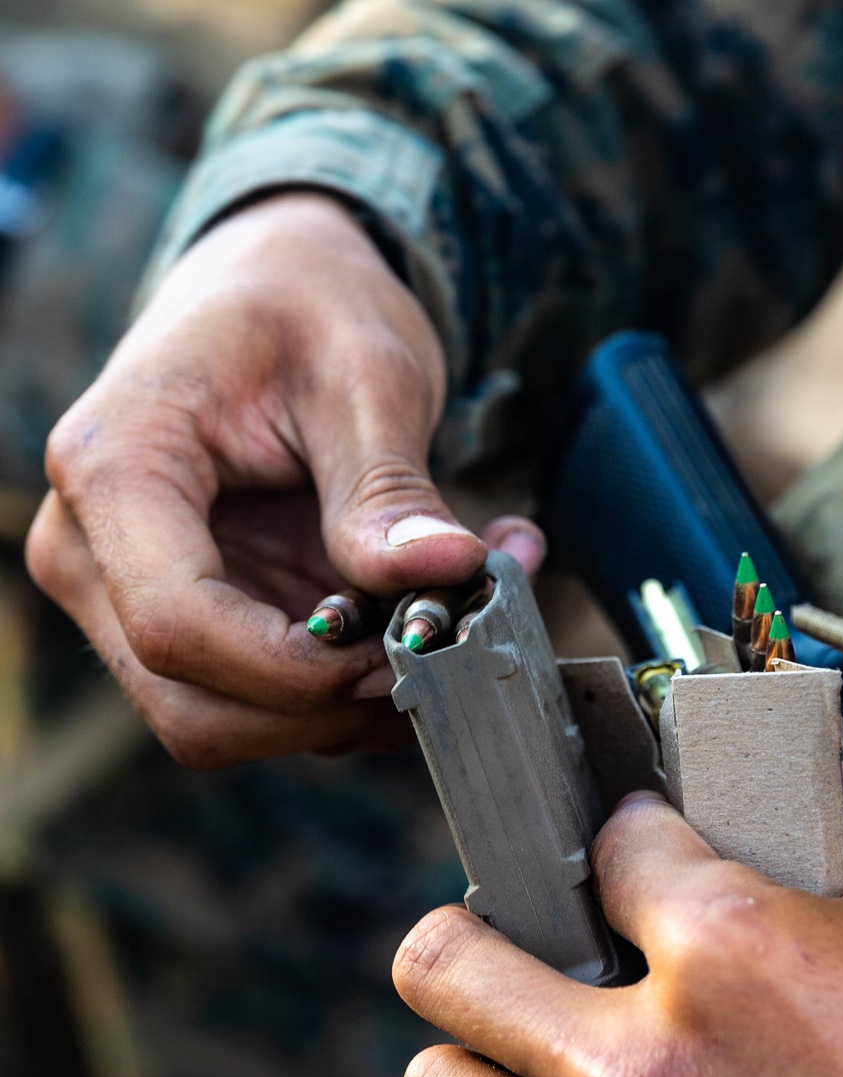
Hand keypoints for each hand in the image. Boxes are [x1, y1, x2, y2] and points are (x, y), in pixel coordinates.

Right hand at [26, 192, 544, 767]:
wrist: (272, 289)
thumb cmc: (303, 306)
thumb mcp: (365, 374)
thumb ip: (388, 489)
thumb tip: (447, 574)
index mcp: (112, 469)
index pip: (177, 624)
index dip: (299, 670)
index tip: (409, 648)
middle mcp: (92, 552)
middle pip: (194, 709)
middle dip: (329, 708)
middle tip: (447, 657)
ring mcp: (129, 599)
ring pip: (229, 724)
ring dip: (350, 707)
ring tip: (454, 620)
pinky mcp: (190, 625)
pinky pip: (262, 700)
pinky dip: (350, 688)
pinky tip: (420, 618)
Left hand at [394, 765, 842, 1076]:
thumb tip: (830, 787)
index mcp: (726, 945)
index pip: (602, 845)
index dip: (626, 845)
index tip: (637, 869)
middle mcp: (646, 1066)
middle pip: (441, 961)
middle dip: (470, 939)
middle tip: (502, 953)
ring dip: (473, 1071)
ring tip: (521, 1075)